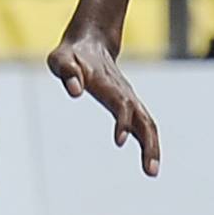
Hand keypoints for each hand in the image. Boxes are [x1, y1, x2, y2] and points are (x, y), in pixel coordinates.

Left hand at [48, 27, 159, 176]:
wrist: (89, 42)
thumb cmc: (70, 54)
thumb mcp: (61, 60)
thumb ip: (67, 72)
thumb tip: (74, 91)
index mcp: (110, 86)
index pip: (122, 106)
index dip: (122, 122)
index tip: (119, 142)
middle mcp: (125, 94)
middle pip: (144, 120)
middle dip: (149, 145)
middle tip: (150, 171)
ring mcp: (129, 99)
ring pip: (147, 125)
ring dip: (152, 148)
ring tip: (152, 172)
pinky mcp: (128, 104)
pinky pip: (143, 125)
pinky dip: (148, 142)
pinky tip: (148, 160)